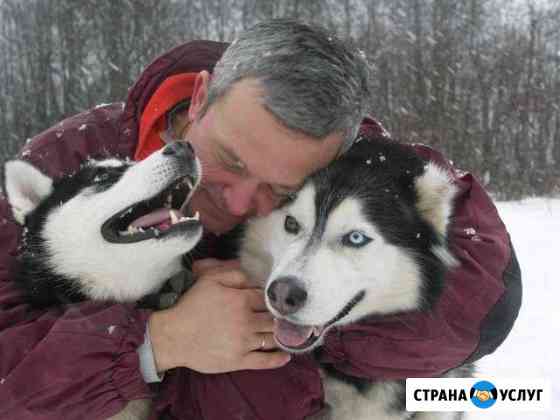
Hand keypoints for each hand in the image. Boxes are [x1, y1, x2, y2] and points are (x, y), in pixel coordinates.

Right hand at [149, 258, 290, 373]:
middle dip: (280, 317)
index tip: (276, 301)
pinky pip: (264, 361)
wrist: (173, 336)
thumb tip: (253, 276)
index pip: (266, 298)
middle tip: (285, 317)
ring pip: (271, 338)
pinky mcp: (239, 360)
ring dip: (281, 335)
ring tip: (287, 334)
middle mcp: (247, 321)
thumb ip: (233, 273)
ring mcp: (244, 342)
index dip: (271, 298)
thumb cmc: (191, 306)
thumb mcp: (209, 280)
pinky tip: (285, 356)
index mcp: (241, 300)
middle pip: (273, 318)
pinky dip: (277, 359)